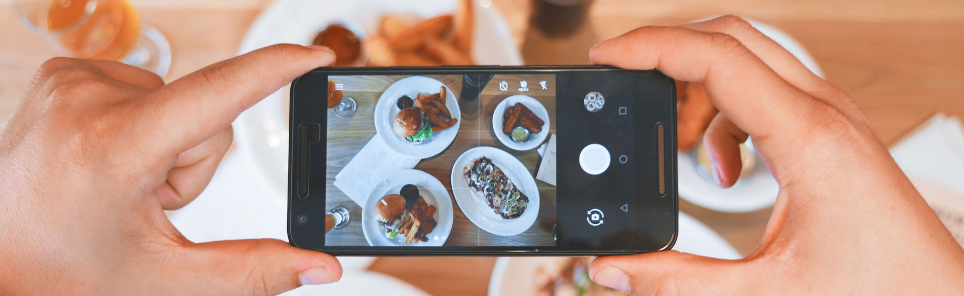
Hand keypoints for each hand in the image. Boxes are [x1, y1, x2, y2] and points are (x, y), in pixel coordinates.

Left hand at [0, 44, 340, 294]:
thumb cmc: (64, 273)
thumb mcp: (166, 279)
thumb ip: (253, 271)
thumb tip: (321, 267)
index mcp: (115, 148)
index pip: (217, 94)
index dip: (276, 69)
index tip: (315, 54)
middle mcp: (87, 99)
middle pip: (203, 113)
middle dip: (194, 160)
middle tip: (148, 201)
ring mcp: (70, 81)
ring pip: (175, 102)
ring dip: (166, 145)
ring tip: (121, 184)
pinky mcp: (63, 74)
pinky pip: (141, 90)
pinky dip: (139, 126)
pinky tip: (106, 160)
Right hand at [588, 16, 963, 294]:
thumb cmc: (880, 289)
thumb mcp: (764, 292)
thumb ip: (677, 281)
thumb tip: (614, 269)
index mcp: (808, 138)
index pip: (716, 58)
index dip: (650, 47)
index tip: (605, 57)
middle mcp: (823, 112)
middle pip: (731, 37)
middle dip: (666, 51)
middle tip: (622, 78)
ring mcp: (831, 117)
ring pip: (748, 61)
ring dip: (698, 90)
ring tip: (679, 149)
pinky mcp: (831, 132)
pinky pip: (765, 93)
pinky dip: (727, 118)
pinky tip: (726, 171)